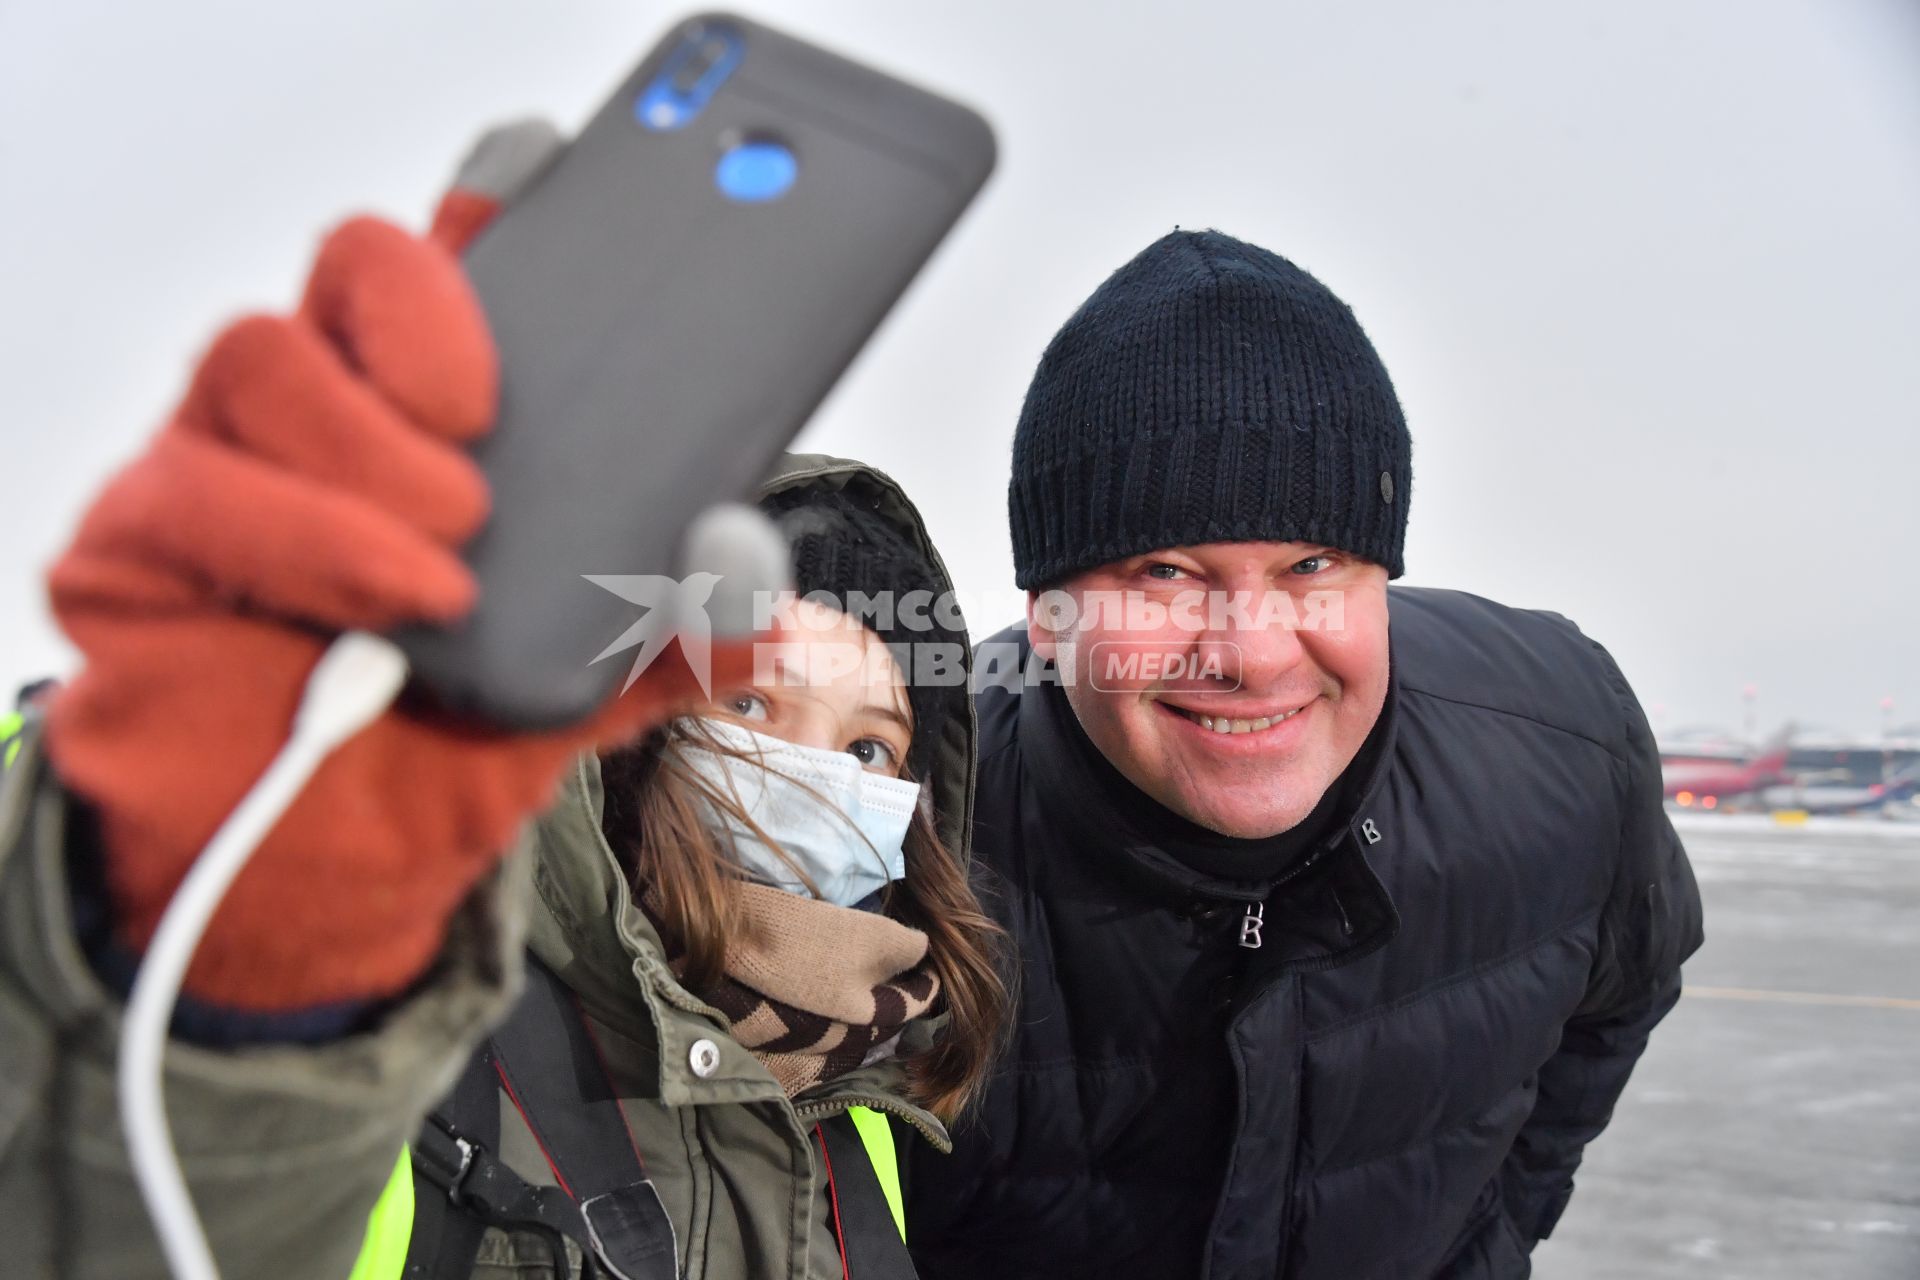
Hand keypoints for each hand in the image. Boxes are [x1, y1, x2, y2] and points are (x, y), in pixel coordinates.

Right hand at [45, 123, 772, 1009]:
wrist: (319, 876)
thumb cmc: (437, 750)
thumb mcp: (578, 695)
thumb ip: (662, 641)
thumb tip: (762, 600)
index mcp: (432, 423)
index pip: (450, 275)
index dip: (491, 213)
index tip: (542, 191)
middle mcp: (325, 417)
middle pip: (353, 269)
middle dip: (433, 329)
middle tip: (490, 437)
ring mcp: (221, 465)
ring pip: (261, 359)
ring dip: (373, 458)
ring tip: (451, 563)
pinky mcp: (140, 544)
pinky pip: (193, 491)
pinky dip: (307, 538)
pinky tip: (392, 596)